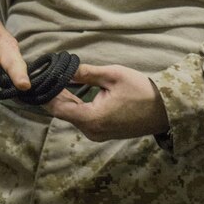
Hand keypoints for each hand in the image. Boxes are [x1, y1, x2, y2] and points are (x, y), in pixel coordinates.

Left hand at [44, 63, 168, 140]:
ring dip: (64, 100)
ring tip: (55, 80)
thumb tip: (64, 69)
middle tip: (44, 76)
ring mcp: (98, 134)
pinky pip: (83, 119)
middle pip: (64, 113)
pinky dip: (75, 106)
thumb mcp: (112, 76)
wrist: (165, 110)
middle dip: (54, 94)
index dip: (47, 94)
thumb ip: (86, 73)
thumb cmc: (141, 90)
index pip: (59, 108)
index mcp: (92, 118)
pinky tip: (71, 92)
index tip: (39, 79)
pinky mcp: (103, 132)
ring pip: (73, 116)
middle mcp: (92, 131)